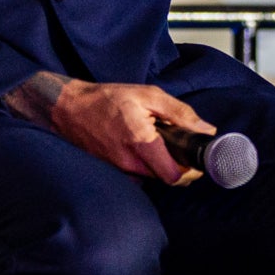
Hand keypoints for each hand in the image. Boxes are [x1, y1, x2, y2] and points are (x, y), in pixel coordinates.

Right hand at [49, 79, 214, 183]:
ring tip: (162, 144)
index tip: (196, 159)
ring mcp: (119, 171)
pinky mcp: (113, 173)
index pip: (174, 176)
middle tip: (182, 147)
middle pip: (167, 179)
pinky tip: (144, 149)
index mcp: (141, 142)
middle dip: (180, 168)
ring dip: (163, 166)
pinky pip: (138, 176)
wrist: (68, 109)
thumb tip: (206, 129)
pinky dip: (147, 166)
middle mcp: (129, 163)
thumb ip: (180, 112)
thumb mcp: (148, 95)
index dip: (190, 171)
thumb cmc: (107, 99)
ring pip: (154, 178)